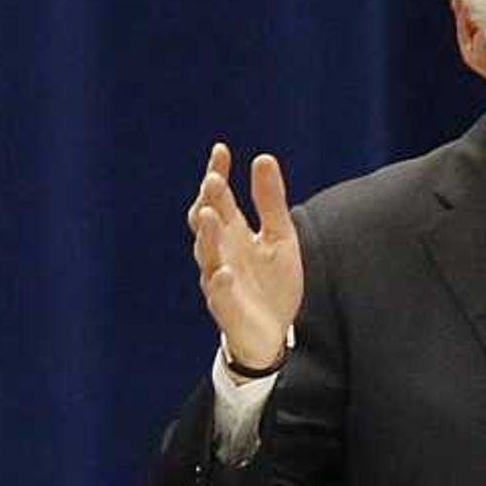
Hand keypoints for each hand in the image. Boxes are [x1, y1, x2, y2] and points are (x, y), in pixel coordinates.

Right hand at [187, 143, 301, 370]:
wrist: (274, 334)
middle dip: (208, 203)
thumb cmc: (272, 284)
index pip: (218, 198)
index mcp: (232, 233)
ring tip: (210, 216)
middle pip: (206, 224)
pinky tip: (224, 272)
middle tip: (213, 181)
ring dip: (208, 237)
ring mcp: (221, 282)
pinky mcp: (228, 311)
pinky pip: (220, 297)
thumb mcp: (279, 236)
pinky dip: (220, 284)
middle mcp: (221, 254)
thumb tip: (263, 158)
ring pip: (208, 257)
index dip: (216, 174)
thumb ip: (270, 201)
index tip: (221, 150)